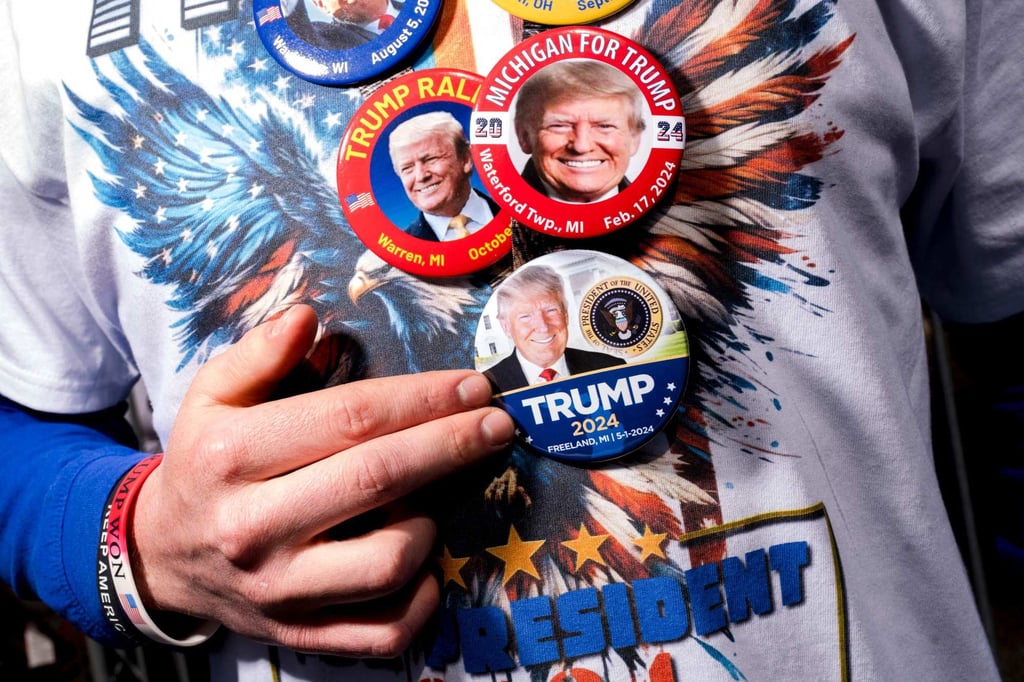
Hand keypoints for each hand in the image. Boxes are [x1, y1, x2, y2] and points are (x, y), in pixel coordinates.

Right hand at [130, 304, 512, 655]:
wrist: (163, 557)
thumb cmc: (204, 464)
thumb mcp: (210, 396)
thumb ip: (257, 354)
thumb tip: (308, 317)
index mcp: (232, 457)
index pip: (349, 419)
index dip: (422, 399)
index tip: (472, 387)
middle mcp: (253, 528)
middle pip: (378, 480)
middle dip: (452, 445)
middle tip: (496, 425)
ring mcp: (279, 591)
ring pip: (387, 562)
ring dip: (429, 522)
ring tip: (432, 496)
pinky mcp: (299, 635)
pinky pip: (383, 632)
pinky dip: (422, 600)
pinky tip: (426, 563)